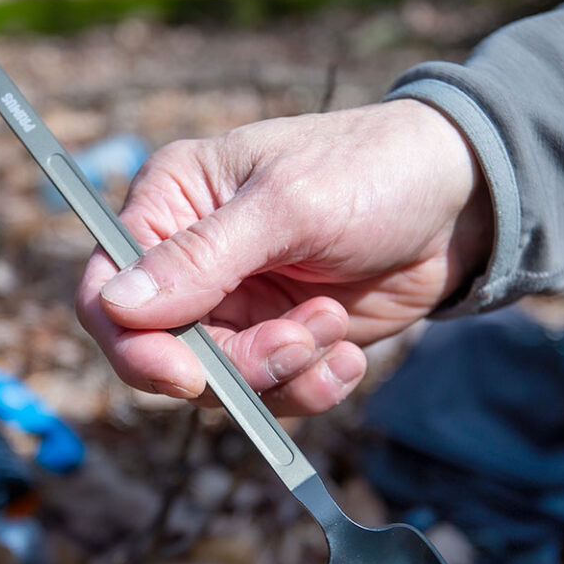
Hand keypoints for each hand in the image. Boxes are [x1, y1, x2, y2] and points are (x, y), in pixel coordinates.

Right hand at [76, 99, 491, 414]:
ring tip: (334, 324)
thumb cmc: (370, 171)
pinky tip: (350, 353)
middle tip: (299, 341)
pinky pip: (275, 392)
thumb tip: (116, 306)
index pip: (108, 291)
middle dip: (236, 365)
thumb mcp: (289, 204)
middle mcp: (195, 264)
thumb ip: (202, 257)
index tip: (185, 376)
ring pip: (225, 383)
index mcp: (173, 206)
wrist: (454, 201)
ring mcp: (239, 308)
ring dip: (284, 370)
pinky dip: (312, 385)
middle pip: (168, 353)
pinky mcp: (281, 340)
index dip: (132, 345)